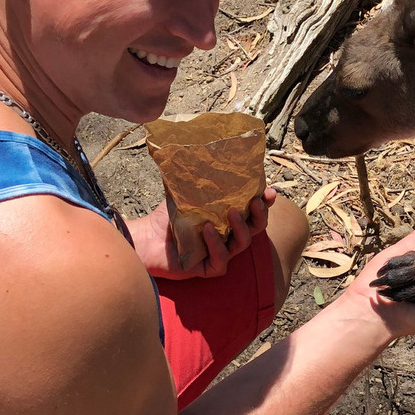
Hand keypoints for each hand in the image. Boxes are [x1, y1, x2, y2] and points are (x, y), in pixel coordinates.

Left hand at [128, 188, 276, 278]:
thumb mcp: (184, 192)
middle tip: (255, 202)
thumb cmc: (166, 216)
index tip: (269, 191)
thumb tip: (194, 146)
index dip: (264, 202)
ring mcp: (220, 253)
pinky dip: (216, 245)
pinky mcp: (207, 268)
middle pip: (256, 229)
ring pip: (242, 244)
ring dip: (240, 228)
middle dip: (260, 215)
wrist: (145, 238)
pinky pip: (220, 260)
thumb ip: (195, 176)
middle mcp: (228, 236)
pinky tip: (207, 231)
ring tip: (231, 213)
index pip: (253, 211)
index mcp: (227, 219)